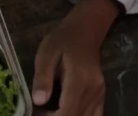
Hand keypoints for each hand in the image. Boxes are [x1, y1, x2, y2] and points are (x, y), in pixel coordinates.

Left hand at [32, 0, 119, 115]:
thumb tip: (38, 101)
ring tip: (49, 110)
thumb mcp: (46, 53)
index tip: (36, 113)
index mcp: (80, 79)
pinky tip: (64, 111)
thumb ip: (42, 77)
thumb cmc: (62, 40)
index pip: (67, 112)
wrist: (85, 30)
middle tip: (40, 110)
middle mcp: (94, 90)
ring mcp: (100, 94)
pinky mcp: (101, 95)